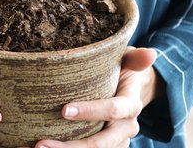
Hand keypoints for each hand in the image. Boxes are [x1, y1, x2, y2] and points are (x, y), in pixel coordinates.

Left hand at [35, 47, 161, 147]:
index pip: (112, 110)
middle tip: (42, 144)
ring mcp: (116, 141)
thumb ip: (136, 58)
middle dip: (73, 146)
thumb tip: (151, 53)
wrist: (130, 90)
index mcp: (131, 105)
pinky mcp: (106, 146)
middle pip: (102, 143)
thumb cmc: (122, 70)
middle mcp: (126, 127)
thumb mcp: (128, 61)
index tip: (64, 110)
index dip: (91, 111)